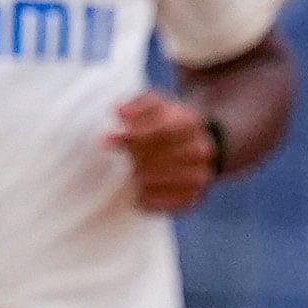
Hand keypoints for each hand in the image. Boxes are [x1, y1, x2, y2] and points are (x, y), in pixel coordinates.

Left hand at [112, 90, 217, 212]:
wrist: (197, 144)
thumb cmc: (167, 122)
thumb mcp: (156, 104)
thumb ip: (138, 104)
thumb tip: (120, 113)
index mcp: (191, 123)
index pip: (161, 130)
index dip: (132, 135)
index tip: (107, 140)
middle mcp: (200, 150)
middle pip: (159, 157)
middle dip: (134, 157)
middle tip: (117, 159)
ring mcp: (200, 176)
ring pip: (160, 180)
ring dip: (138, 177)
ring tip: (128, 172)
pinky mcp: (194, 198)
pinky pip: (164, 203)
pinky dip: (146, 199)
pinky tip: (136, 191)